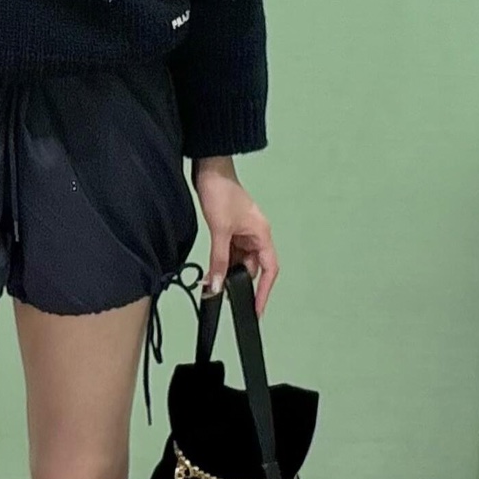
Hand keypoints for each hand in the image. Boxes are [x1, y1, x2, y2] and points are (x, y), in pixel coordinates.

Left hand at [193, 158, 278, 315]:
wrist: (209, 170)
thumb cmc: (222, 191)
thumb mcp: (220, 231)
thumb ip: (219, 260)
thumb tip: (218, 284)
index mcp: (262, 234)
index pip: (269, 270)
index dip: (264, 291)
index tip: (257, 309)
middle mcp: (256, 235)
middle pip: (251, 267)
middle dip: (238, 280)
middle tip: (223, 293)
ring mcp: (243, 232)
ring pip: (239, 260)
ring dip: (227, 270)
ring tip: (213, 282)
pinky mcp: (231, 229)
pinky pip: (229, 251)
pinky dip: (221, 261)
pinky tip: (211, 270)